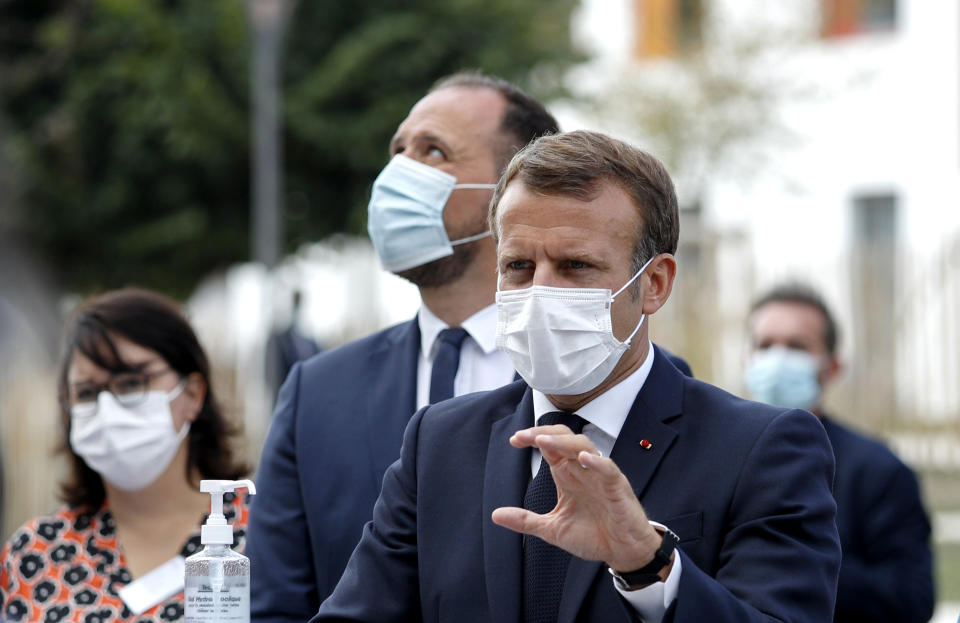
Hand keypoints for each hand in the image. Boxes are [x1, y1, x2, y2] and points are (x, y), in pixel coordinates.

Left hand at [491, 424, 667, 573]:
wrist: (623, 552)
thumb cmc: (594, 535)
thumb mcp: (553, 529)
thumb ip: (525, 520)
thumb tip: (495, 514)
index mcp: (568, 475)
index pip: (550, 447)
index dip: (533, 439)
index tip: (514, 440)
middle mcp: (583, 470)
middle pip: (565, 438)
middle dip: (545, 433)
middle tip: (524, 437)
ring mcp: (601, 476)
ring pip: (584, 447)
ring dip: (564, 442)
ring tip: (544, 441)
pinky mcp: (617, 488)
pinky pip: (608, 469)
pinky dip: (597, 462)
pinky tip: (583, 458)